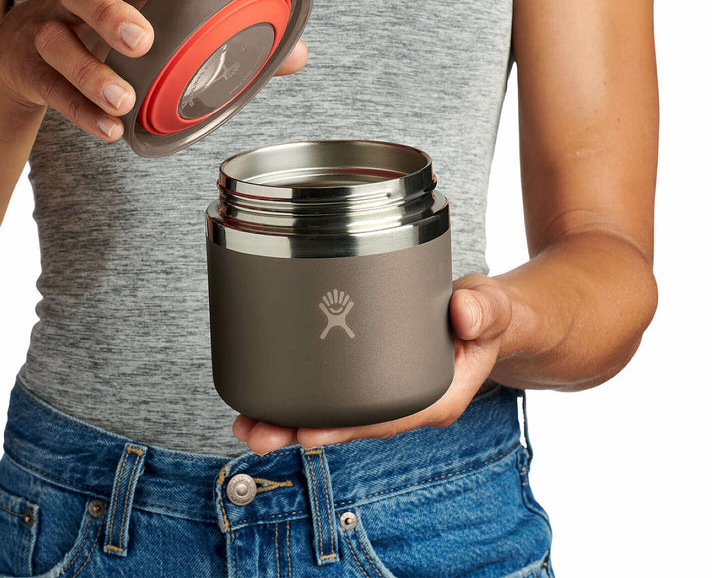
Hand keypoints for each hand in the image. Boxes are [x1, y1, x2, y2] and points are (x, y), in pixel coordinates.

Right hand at [0, 0, 307, 139]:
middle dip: (112, 10)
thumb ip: (227, 44)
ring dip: (91, 72)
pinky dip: (79, 111)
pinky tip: (110, 131)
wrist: (22, 61)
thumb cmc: (108, 38)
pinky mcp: (28, 68)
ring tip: (125, 101)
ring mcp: (46, 31)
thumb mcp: (158, 32)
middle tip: (143, 40)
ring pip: (58, 41)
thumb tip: (298, 57)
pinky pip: (49, 88)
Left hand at [232, 274, 512, 454]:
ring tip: (248, 422)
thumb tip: (464, 313)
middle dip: (302, 431)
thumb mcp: (492, 309)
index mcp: (434, 398)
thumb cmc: (485, 317)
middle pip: (349, 426)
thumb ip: (483, 310)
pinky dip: (301, 397)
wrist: (481, 319)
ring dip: (291, 421)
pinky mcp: (371, 379)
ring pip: (334, 416)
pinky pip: (334, 395)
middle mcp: (404, 404)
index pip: (386, 421)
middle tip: (258, 432)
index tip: (308, 431)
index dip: (346, 427)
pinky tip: (268, 394)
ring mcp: (385, 394)